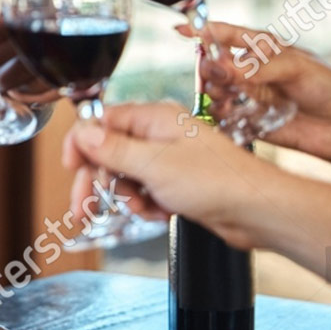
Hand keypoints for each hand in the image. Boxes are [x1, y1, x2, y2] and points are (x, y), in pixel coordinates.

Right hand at [62, 101, 267, 246]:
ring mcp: (169, 157)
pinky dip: (147, 204)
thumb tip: (82, 133)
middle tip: (83, 207)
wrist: (258, 211)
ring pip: (125, 175)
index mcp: (154, 118)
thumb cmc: (218, 181)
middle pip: (109, 151)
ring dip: (127, 196)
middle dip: (98, 181)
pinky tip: (160, 212)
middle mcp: (159, 134)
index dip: (82, 145)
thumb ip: (112, 148)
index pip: (101, 121)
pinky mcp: (177, 181)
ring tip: (143, 207)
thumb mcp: (153, 164)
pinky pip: (145, 190)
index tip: (72, 168)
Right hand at [179, 21, 330, 161]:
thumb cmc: (328, 88)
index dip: (201, 30)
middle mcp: (249, 71)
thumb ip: (258, 67)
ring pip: (213, 90)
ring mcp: (246, 95)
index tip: (180, 29)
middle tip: (220, 79)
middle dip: (209, 70)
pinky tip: (232, 115)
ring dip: (215, 93)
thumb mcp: (297, 68)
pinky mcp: (246, 119)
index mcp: (261, 49)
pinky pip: (221, 117)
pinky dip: (220, 116)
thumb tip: (223, 68)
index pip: (224, 34)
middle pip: (212, 64)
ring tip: (230, 99)